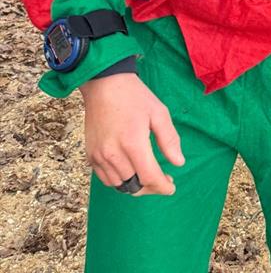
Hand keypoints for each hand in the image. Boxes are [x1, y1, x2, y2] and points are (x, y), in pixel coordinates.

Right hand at [80, 73, 184, 195]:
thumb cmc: (135, 97)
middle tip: (162, 180)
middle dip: (151, 187)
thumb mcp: (159, 113)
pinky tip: (130, 170)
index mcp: (133, 143)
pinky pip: (106, 179)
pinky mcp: (90, 156)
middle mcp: (113, 154)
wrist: (104, 85)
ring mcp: (99, 156)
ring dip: (135, 184)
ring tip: (147, 174)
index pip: (149, 177)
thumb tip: (178, 163)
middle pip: (134, 186)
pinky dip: (120, 180)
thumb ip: (169, 140)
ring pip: (120, 185)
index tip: (171, 187)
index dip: (162, 186)